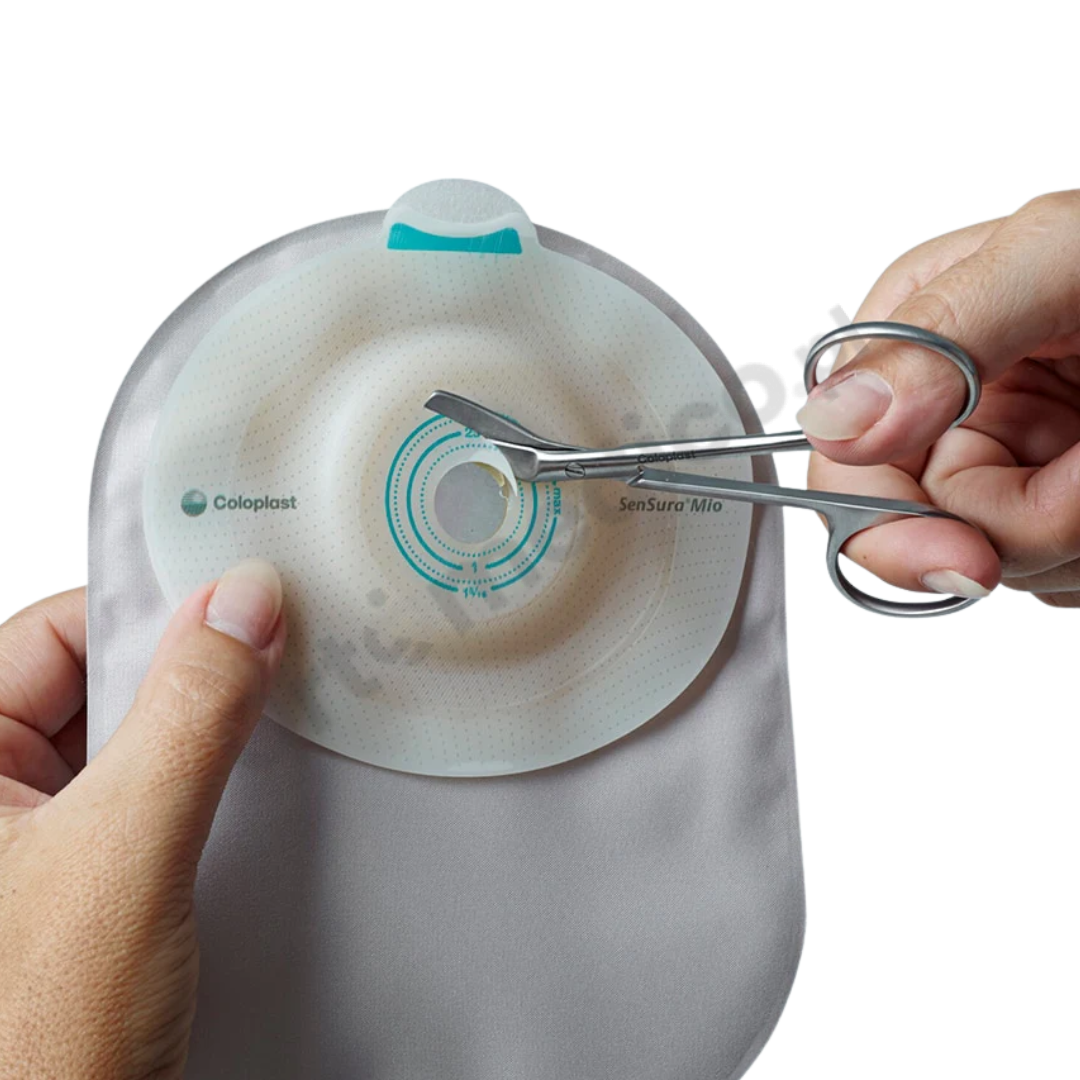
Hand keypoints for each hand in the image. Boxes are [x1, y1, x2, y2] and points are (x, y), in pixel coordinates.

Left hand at [0, 561, 285, 1079]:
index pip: (54, 632)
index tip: (244, 597)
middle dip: (190, 674)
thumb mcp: (121, 857)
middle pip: (98, 683)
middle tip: (275, 658)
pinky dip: (205, 784)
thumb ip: (188, 719)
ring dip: (204, 732)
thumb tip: (241, 604)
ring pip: (132, 741)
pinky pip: (150, 798)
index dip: (150, 608)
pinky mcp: (81, 885)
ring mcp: (31, 845)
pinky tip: (254, 792)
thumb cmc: (30, 1055)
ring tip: (271, 726)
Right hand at [799, 191, 1079, 606]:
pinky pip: (1060, 577)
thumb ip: (941, 335)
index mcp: (916, 343)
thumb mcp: (1061, 260)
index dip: (885, 526)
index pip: (843, 463)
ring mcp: (1010, 464)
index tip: (964, 559)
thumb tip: (837, 423)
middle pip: (929, 530)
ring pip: (1005, 565)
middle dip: (1022, 522)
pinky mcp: (1065, 512)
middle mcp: (951, 411)